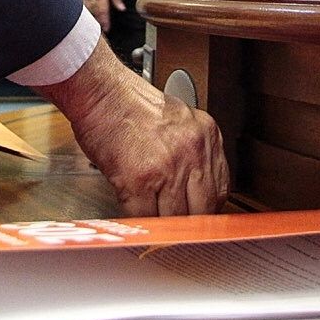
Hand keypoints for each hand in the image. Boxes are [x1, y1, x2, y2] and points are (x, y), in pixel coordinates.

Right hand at [35, 36, 228, 215]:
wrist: (99, 90)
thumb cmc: (127, 104)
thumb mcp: (177, 122)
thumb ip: (190, 153)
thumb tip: (192, 190)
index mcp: (205, 135)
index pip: (220, 189)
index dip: (207, 210)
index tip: (198, 219)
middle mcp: (192, 151)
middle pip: (203, 209)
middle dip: (189, 224)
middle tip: (177, 229)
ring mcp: (167, 167)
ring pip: (176, 219)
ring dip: (163, 226)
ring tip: (154, 224)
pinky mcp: (139, 180)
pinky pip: (146, 217)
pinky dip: (140, 223)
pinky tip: (136, 218)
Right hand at [78, 0, 124, 29]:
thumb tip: (121, 8)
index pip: (102, 10)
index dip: (104, 21)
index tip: (106, 28)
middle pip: (94, 12)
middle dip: (97, 21)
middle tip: (101, 30)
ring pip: (87, 10)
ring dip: (92, 17)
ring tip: (96, 24)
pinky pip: (83, 5)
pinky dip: (87, 11)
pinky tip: (90, 15)